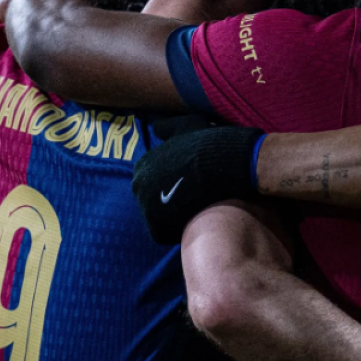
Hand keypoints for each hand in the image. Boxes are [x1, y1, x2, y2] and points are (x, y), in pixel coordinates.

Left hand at [132, 122, 263, 243]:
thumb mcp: (185, 127)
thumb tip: (155, 127)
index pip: (153, 181)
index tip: (189, 183)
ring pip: (159, 217)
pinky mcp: (156, 228)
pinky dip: (177, 230)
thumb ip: (167, 127)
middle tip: (194, 197)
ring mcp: (145, 208)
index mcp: (142, 165)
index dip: (173, 183)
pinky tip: (194, 221)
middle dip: (170, 201)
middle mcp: (138, 186)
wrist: (223, 166)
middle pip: (153, 200)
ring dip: (174, 216)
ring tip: (196, 209)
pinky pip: (164, 233)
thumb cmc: (206, 145)